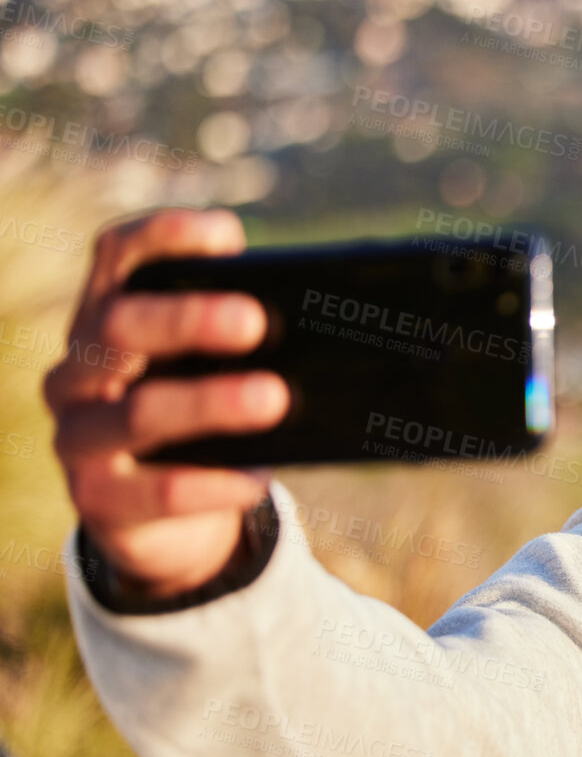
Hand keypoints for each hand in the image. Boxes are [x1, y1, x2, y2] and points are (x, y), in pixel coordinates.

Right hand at [45, 208, 289, 600]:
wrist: (162, 521)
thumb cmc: (199, 423)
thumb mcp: (213, 373)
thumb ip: (242, 342)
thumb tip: (328, 318)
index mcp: (107, 319)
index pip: (117, 256)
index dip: (164, 236)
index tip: (228, 234)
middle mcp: (78, 371)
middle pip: (119, 326)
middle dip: (187, 320)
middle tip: (255, 321)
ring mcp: (78, 436)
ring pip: (138, 412)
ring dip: (209, 403)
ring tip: (273, 398)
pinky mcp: (95, 500)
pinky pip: (157, 492)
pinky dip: (213, 483)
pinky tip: (254, 479)